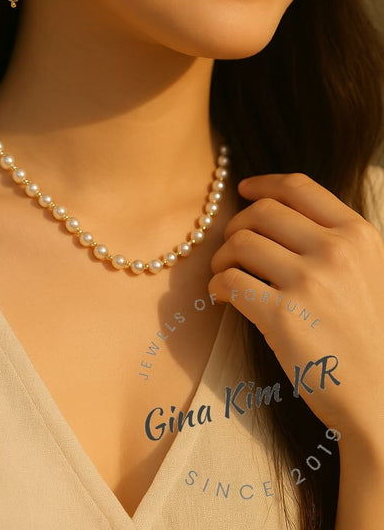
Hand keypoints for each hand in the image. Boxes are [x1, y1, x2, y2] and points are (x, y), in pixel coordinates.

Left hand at [207, 172, 383, 444]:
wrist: (381, 399)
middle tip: (231, 246)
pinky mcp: (283, 317)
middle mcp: (335, 251)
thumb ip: (333, 239)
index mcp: (358, 235)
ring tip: (225, 274)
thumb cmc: (369, 336)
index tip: (245, 189)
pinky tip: (221, 296)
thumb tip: (277, 209)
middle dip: (237, 224)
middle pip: (262, 212)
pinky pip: (230, 281)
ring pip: (240, 243)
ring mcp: (309, 283)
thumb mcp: (369, 271)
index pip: (298, 186)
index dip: (264, 184)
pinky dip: (217, 285)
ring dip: (222, 257)